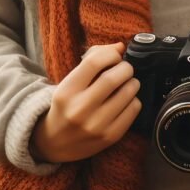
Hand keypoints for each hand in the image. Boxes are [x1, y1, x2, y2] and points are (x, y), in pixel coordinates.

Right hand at [30, 42, 140, 162]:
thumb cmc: (66, 105)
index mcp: (67, 91)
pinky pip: (133, 109)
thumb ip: (92, 60)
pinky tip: (126, 100)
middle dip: (125, 68)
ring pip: (127, 93)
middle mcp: (80, 109)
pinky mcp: (110, 137)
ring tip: (127, 83)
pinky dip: (134, 100)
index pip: (94, 62)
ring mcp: (96, 125)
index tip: (115, 56)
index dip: (110, 54)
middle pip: (113, 78)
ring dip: (132, 82)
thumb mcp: (69, 82)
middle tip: (125, 68)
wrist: (55, 142)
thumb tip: (120, 46)